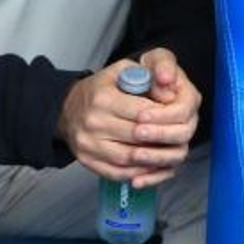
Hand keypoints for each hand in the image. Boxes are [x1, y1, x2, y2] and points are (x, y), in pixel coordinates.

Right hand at [56, 48, 200, 186]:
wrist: (66, 108)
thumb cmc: (99, 90)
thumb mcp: (120, 70)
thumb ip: (146, 74)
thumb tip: (168, 86)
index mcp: (103, 99)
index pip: (143, 113)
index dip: (164, 118)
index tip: (177, 118)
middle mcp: (93, 122)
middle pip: (138, 137)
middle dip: (162, 139)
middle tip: (177, 138)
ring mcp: (88, 144)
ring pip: (130, 159)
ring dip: (153, 160)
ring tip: (168, 153)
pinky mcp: (88, 160)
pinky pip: (118, 173)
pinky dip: (139, 173)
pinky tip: (151, 167)